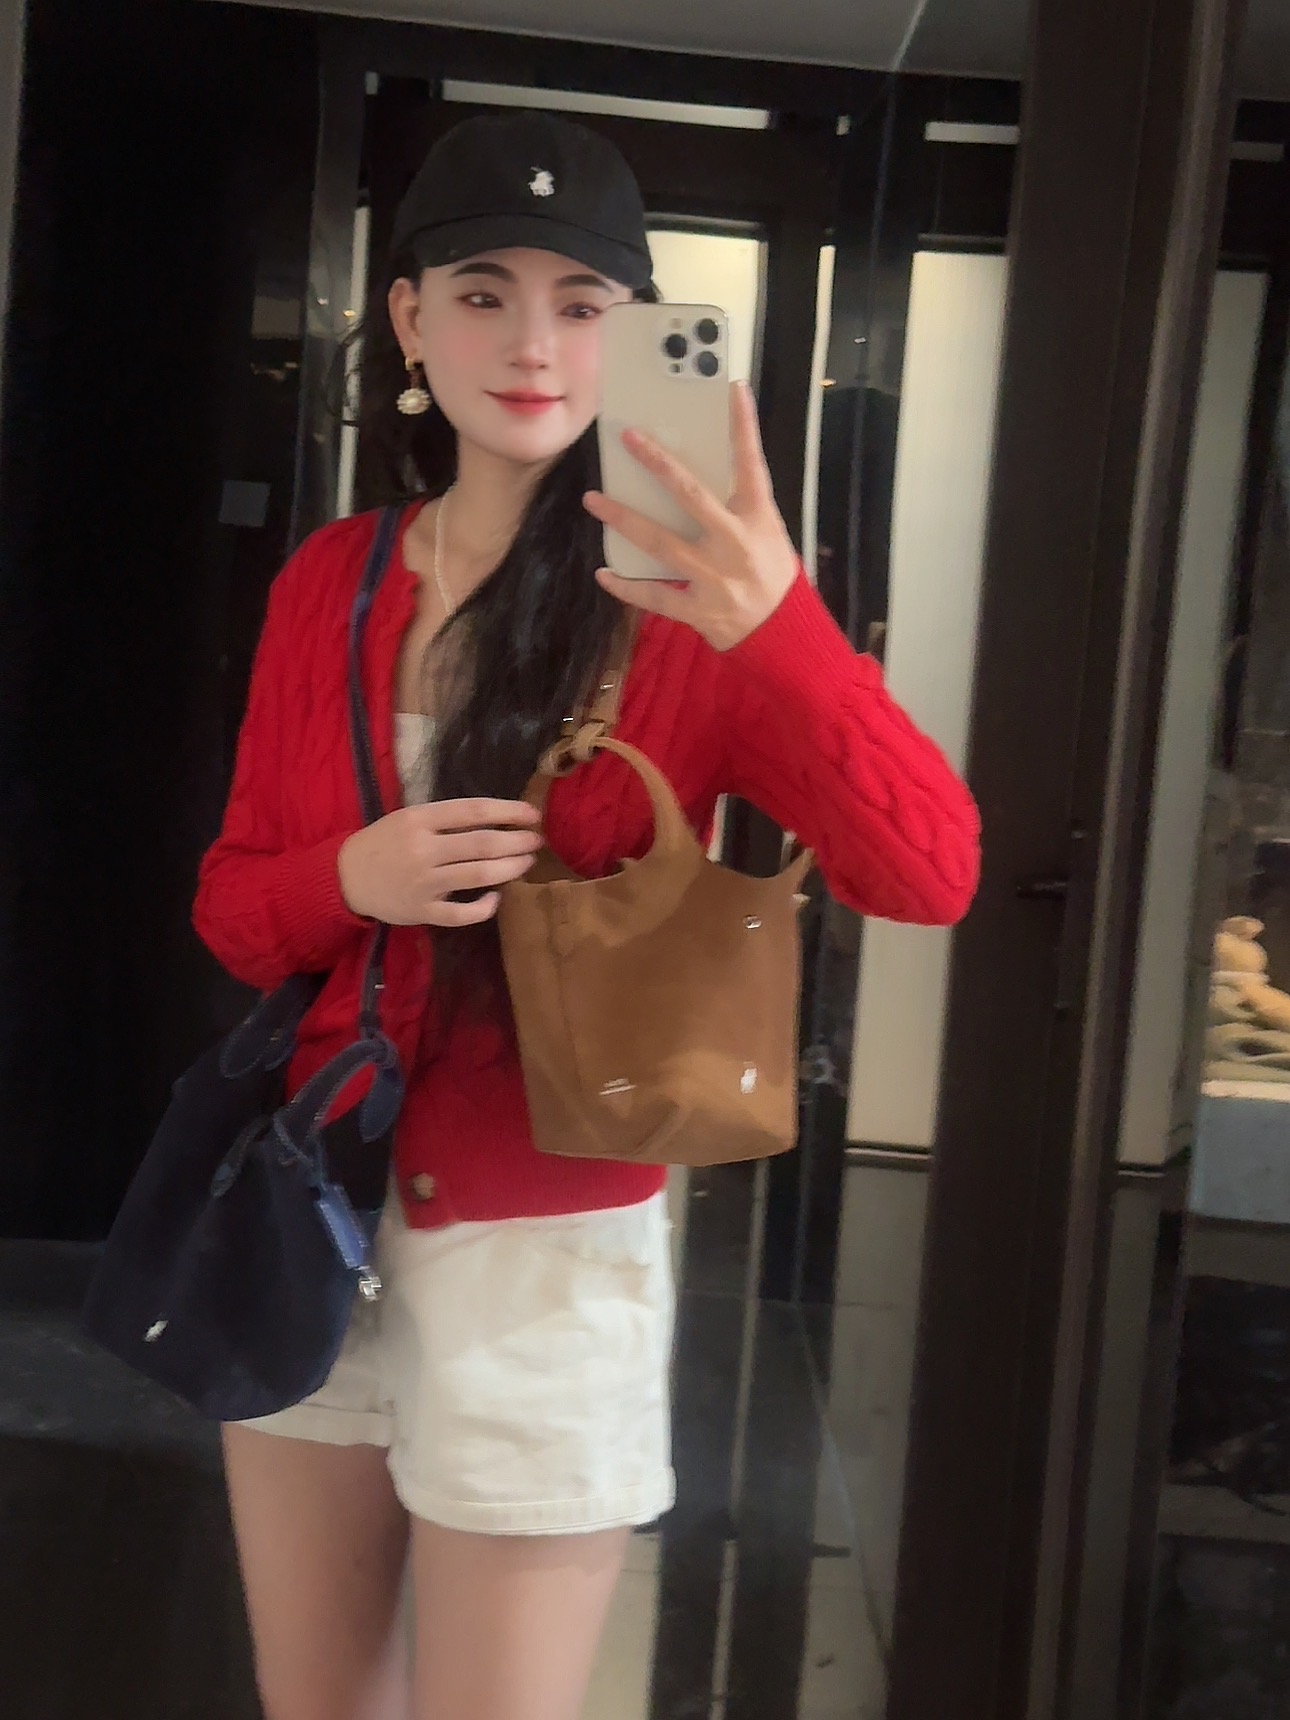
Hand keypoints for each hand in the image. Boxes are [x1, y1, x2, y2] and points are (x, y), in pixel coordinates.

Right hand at [337, 799, 542, 926]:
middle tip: (537, 841)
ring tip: (526, 861)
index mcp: (419, 819)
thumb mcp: (409, 818)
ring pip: (478, 875)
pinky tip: (496, 898)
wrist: (347, 877)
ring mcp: (423, 883)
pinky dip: (484, 907)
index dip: (508, 811)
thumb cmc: (385, 842)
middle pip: (482, 844)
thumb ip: (447, 819)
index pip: (473, 811)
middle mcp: (422, 850)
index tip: (532, 814)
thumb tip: (498, 819)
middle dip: (517, 841)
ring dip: (510, 868)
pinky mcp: (422, 911)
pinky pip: (462, 913)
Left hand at [582, 380, 799, 651]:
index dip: (744, 426)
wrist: (783, 635)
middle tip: (629, 438)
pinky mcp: (697, 609)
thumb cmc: (772, 576)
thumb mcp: (768, 534)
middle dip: (658, 464)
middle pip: (691, 497)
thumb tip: (693, 477)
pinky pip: (655, 596)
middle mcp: (734, 544)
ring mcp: (713, 578)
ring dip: (623, 520)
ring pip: (660, 543)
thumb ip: (738, 508)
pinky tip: (604, 573)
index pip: (752, 465)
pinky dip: (627, 587)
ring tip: (594, 500)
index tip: (734, 388)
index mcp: (757, 520)